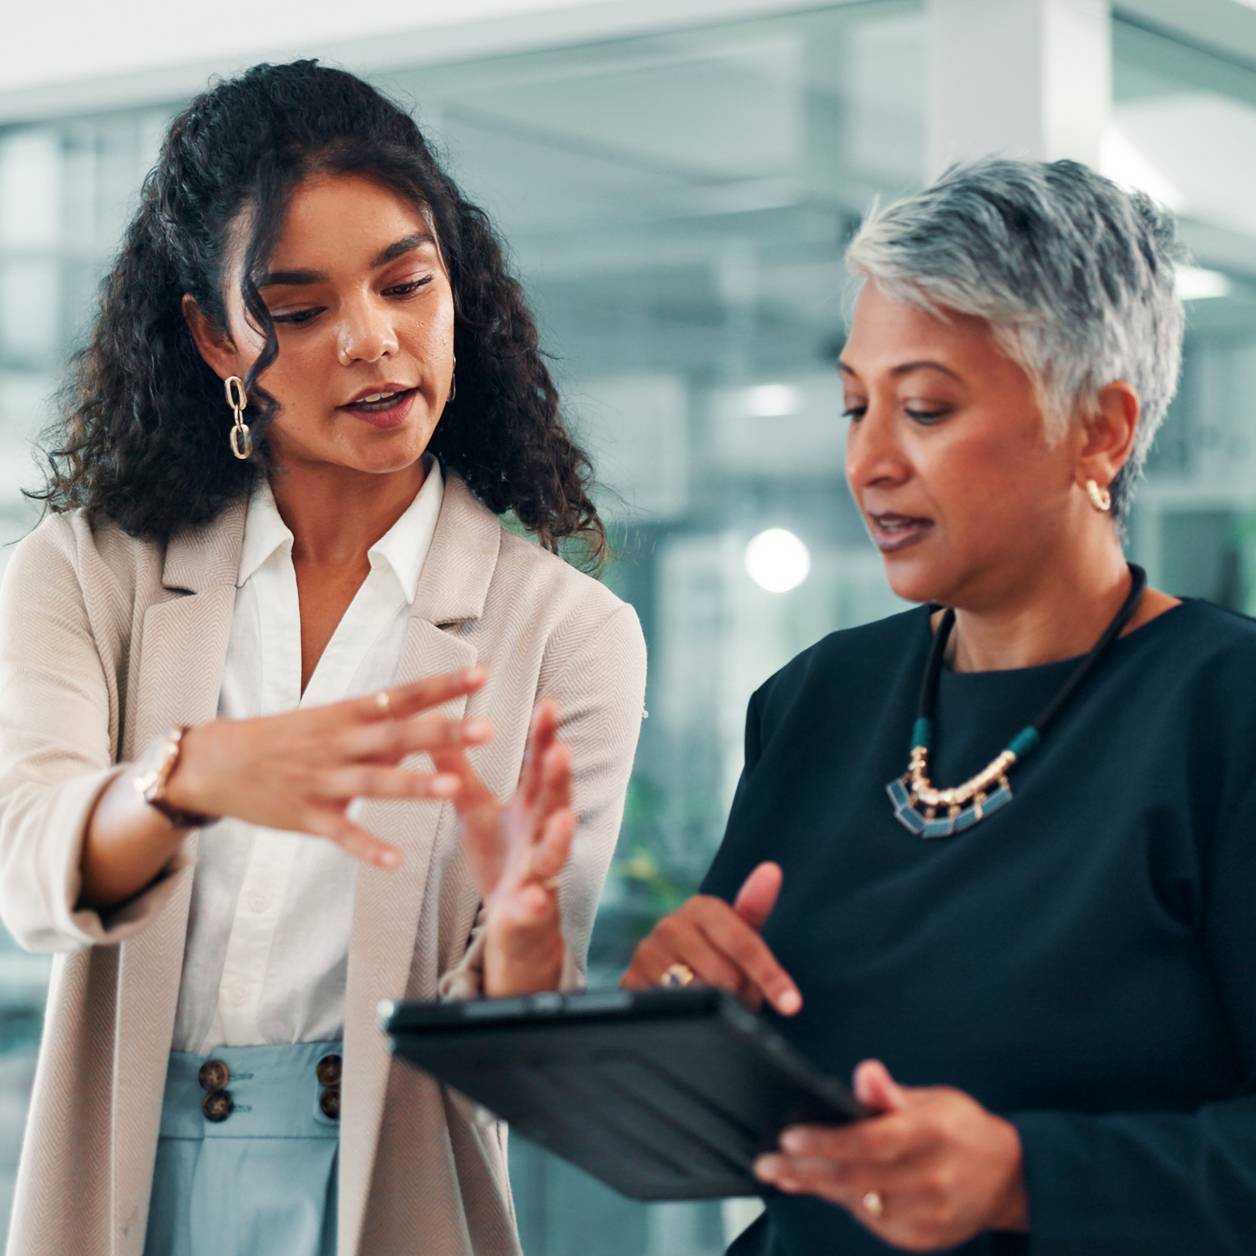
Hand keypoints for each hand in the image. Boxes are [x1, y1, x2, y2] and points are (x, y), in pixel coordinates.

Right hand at [166, 667, 490, 868]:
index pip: (405, 695)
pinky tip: (395, 861)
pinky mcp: (306, 816)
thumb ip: (381, 725)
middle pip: (399, 735)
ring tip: (453, 788)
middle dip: (444, 732)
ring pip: (376, 782)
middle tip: (488, 728)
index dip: (444, 686)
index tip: (483, 675)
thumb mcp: (330, 720)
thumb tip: (429, 719)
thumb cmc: (282, 739)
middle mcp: (341, 743)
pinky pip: (342, 834)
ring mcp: (324, 780)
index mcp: (349, 715)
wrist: (215, 762)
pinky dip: (367, 847)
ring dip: (414, 785)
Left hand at [432, 699, 575, 995]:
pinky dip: (535, 902)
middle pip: (555, 802)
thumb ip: (460, 773)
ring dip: (561, 837)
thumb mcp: (475, 810)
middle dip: (559, 779)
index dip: (545, 738)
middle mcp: (543, 834)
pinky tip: (532, 898)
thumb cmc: (499, 856)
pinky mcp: (531, 908)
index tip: (548, 704)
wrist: (513, 920)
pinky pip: (535, 906)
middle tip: (560, 750)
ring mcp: (541, 872)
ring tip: (564, 818)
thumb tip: (438, 726)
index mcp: (531, 807)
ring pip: (555, 853)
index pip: (540, 767)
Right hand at [620, 862, 801, 1015]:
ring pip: (702, 998)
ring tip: (718, 999)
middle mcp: (669, 926)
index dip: (770, 976)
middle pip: (726, 978)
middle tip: (740, 993)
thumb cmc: (713, 946)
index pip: (743, 944)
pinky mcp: (630, 981)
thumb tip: (771, 870)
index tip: (792, 1004)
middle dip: (742, 994)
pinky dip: (692, 1016)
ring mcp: (647, 954)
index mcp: (701, 907)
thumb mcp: (737, 927)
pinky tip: (692, 1006)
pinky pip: (675, 1012)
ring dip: (719, 1009)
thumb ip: (755, 904)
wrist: (667, 963)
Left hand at [754, 1060, 1028, 1250]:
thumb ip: (890, 1093)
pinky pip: (871, 1222)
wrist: (1008, 1178)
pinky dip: (844, 1203)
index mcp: (931, 1135)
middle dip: (803, 1171)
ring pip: (858, 1204)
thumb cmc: (960, 1129)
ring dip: (816, 1188)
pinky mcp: (922, 1239)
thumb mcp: (931, 1099)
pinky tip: (821, 1188)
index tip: (788, 1137)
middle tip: (767, 1164)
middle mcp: (930, 1179)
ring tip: (783, 1173)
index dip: (825, 1141)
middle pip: (855, 1179)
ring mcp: (927, 1216)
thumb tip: (864, 1072)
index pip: (869, 1142)